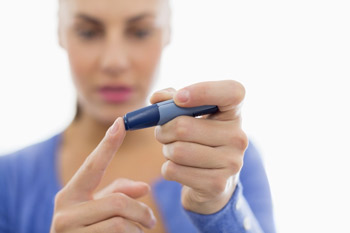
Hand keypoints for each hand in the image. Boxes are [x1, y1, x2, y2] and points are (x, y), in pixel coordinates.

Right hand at [50, 118, 155, 232]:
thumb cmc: (86, 232)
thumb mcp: (97, 211)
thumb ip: (116, 194)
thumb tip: (144, 187)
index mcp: (69, 196)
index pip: (92, 165)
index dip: (108, 144)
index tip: (120, 122)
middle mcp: (65, 213)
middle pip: (119, 202)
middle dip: (142, 213)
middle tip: (151, 220)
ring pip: (122, 224)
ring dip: (138, 229)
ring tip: (140, 232)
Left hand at [150, 80, 247, 213]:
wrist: (213, 182)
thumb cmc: (198, 140)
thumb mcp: (190, 116)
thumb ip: (171, 101)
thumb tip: (156, 99)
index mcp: (234, 113)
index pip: (233, 92)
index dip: (203, 91)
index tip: (178, 98)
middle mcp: (238, 137)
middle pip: (183, 126)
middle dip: (164, 130)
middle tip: (165, 133)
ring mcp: (231, 163)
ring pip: (177, 151)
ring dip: (166, 150)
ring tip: (174, 152)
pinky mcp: (217, 185)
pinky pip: (174, 170)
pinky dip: (167, 169)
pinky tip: (179, 168)